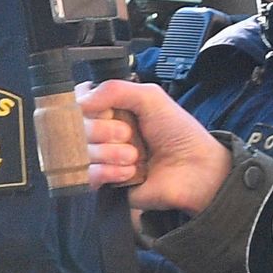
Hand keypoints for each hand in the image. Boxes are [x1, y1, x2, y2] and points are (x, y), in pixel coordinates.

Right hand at [78, 79, 230, 217]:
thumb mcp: (150, 97)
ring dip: (111, 153)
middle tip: (128, 134)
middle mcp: (103, 132)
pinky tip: (130, 173)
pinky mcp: (104, 182)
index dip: (87, 106)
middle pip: (76, 128)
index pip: (78, 102)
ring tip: (135, 157)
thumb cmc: (178, 133)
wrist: (195, 170)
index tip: (106, 110)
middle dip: (103, 130)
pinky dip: (109, 172)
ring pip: (81, 152)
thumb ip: (114, 89)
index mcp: (112, 110)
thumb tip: (80, 101)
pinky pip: (87, 175)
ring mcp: (102, 158)